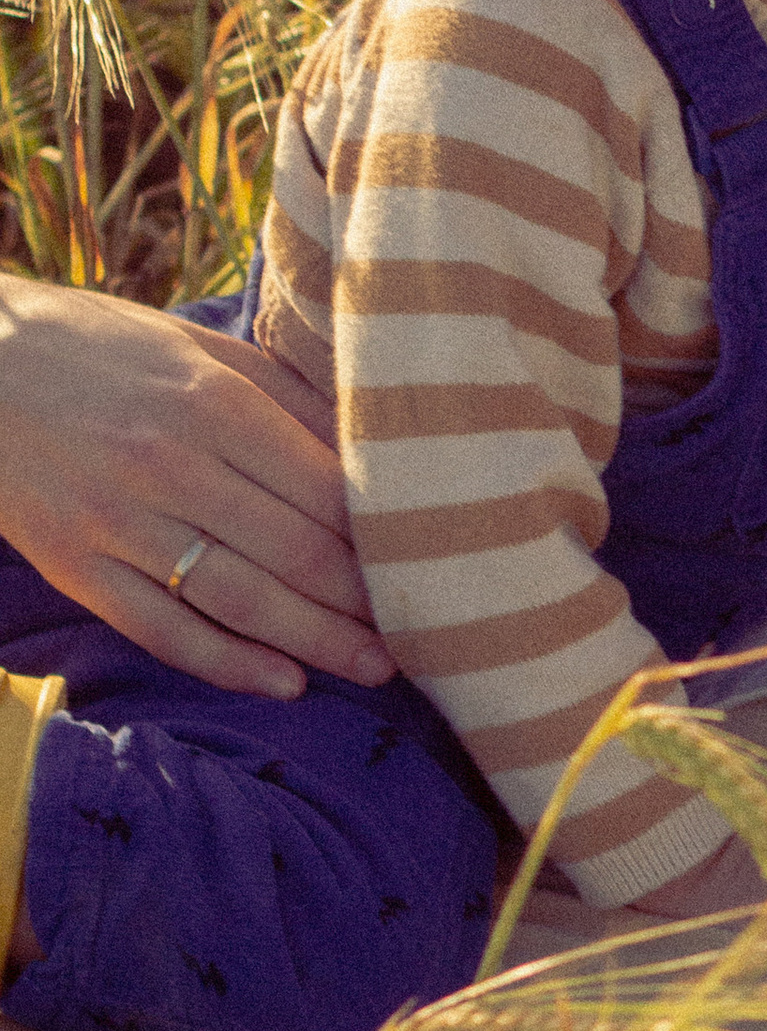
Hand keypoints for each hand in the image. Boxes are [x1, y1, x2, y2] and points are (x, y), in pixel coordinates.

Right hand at [0, 278, 392, 694]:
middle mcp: (169, 464)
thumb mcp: (196, 346)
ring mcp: (117, 522)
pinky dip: (227, 664)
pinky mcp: (75, 565)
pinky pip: (163, 630)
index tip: (428, 564)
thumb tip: (371, 450)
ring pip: (239, 601)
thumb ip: (285, 397)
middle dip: (365, 604)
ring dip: (316, 644)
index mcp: (211, 401)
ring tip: (373, 669)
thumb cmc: (99, 347)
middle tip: (423, 634)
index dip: (383, 539)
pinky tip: (283, 684)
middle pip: (294, 553)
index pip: (324, 491)